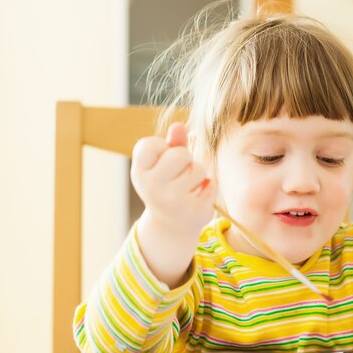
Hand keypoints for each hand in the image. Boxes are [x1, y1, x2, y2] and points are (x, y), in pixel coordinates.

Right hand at [131, 123, 214, 286]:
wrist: (171, 225)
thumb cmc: (166, 185)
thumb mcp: (162, 164)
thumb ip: (173, 144)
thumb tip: (179, 127)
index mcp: (140, 173)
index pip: (151, 144)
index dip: (162, 148)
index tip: (160, 161)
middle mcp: (152, 188)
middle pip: (180, 154)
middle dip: (185, 160)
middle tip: (179, 175)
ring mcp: (173, 201)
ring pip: (199, 169)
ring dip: (199, 176)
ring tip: (188, 188)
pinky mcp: (194, 211)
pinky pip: (212, 184)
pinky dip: (210, 188)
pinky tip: (198, 199)